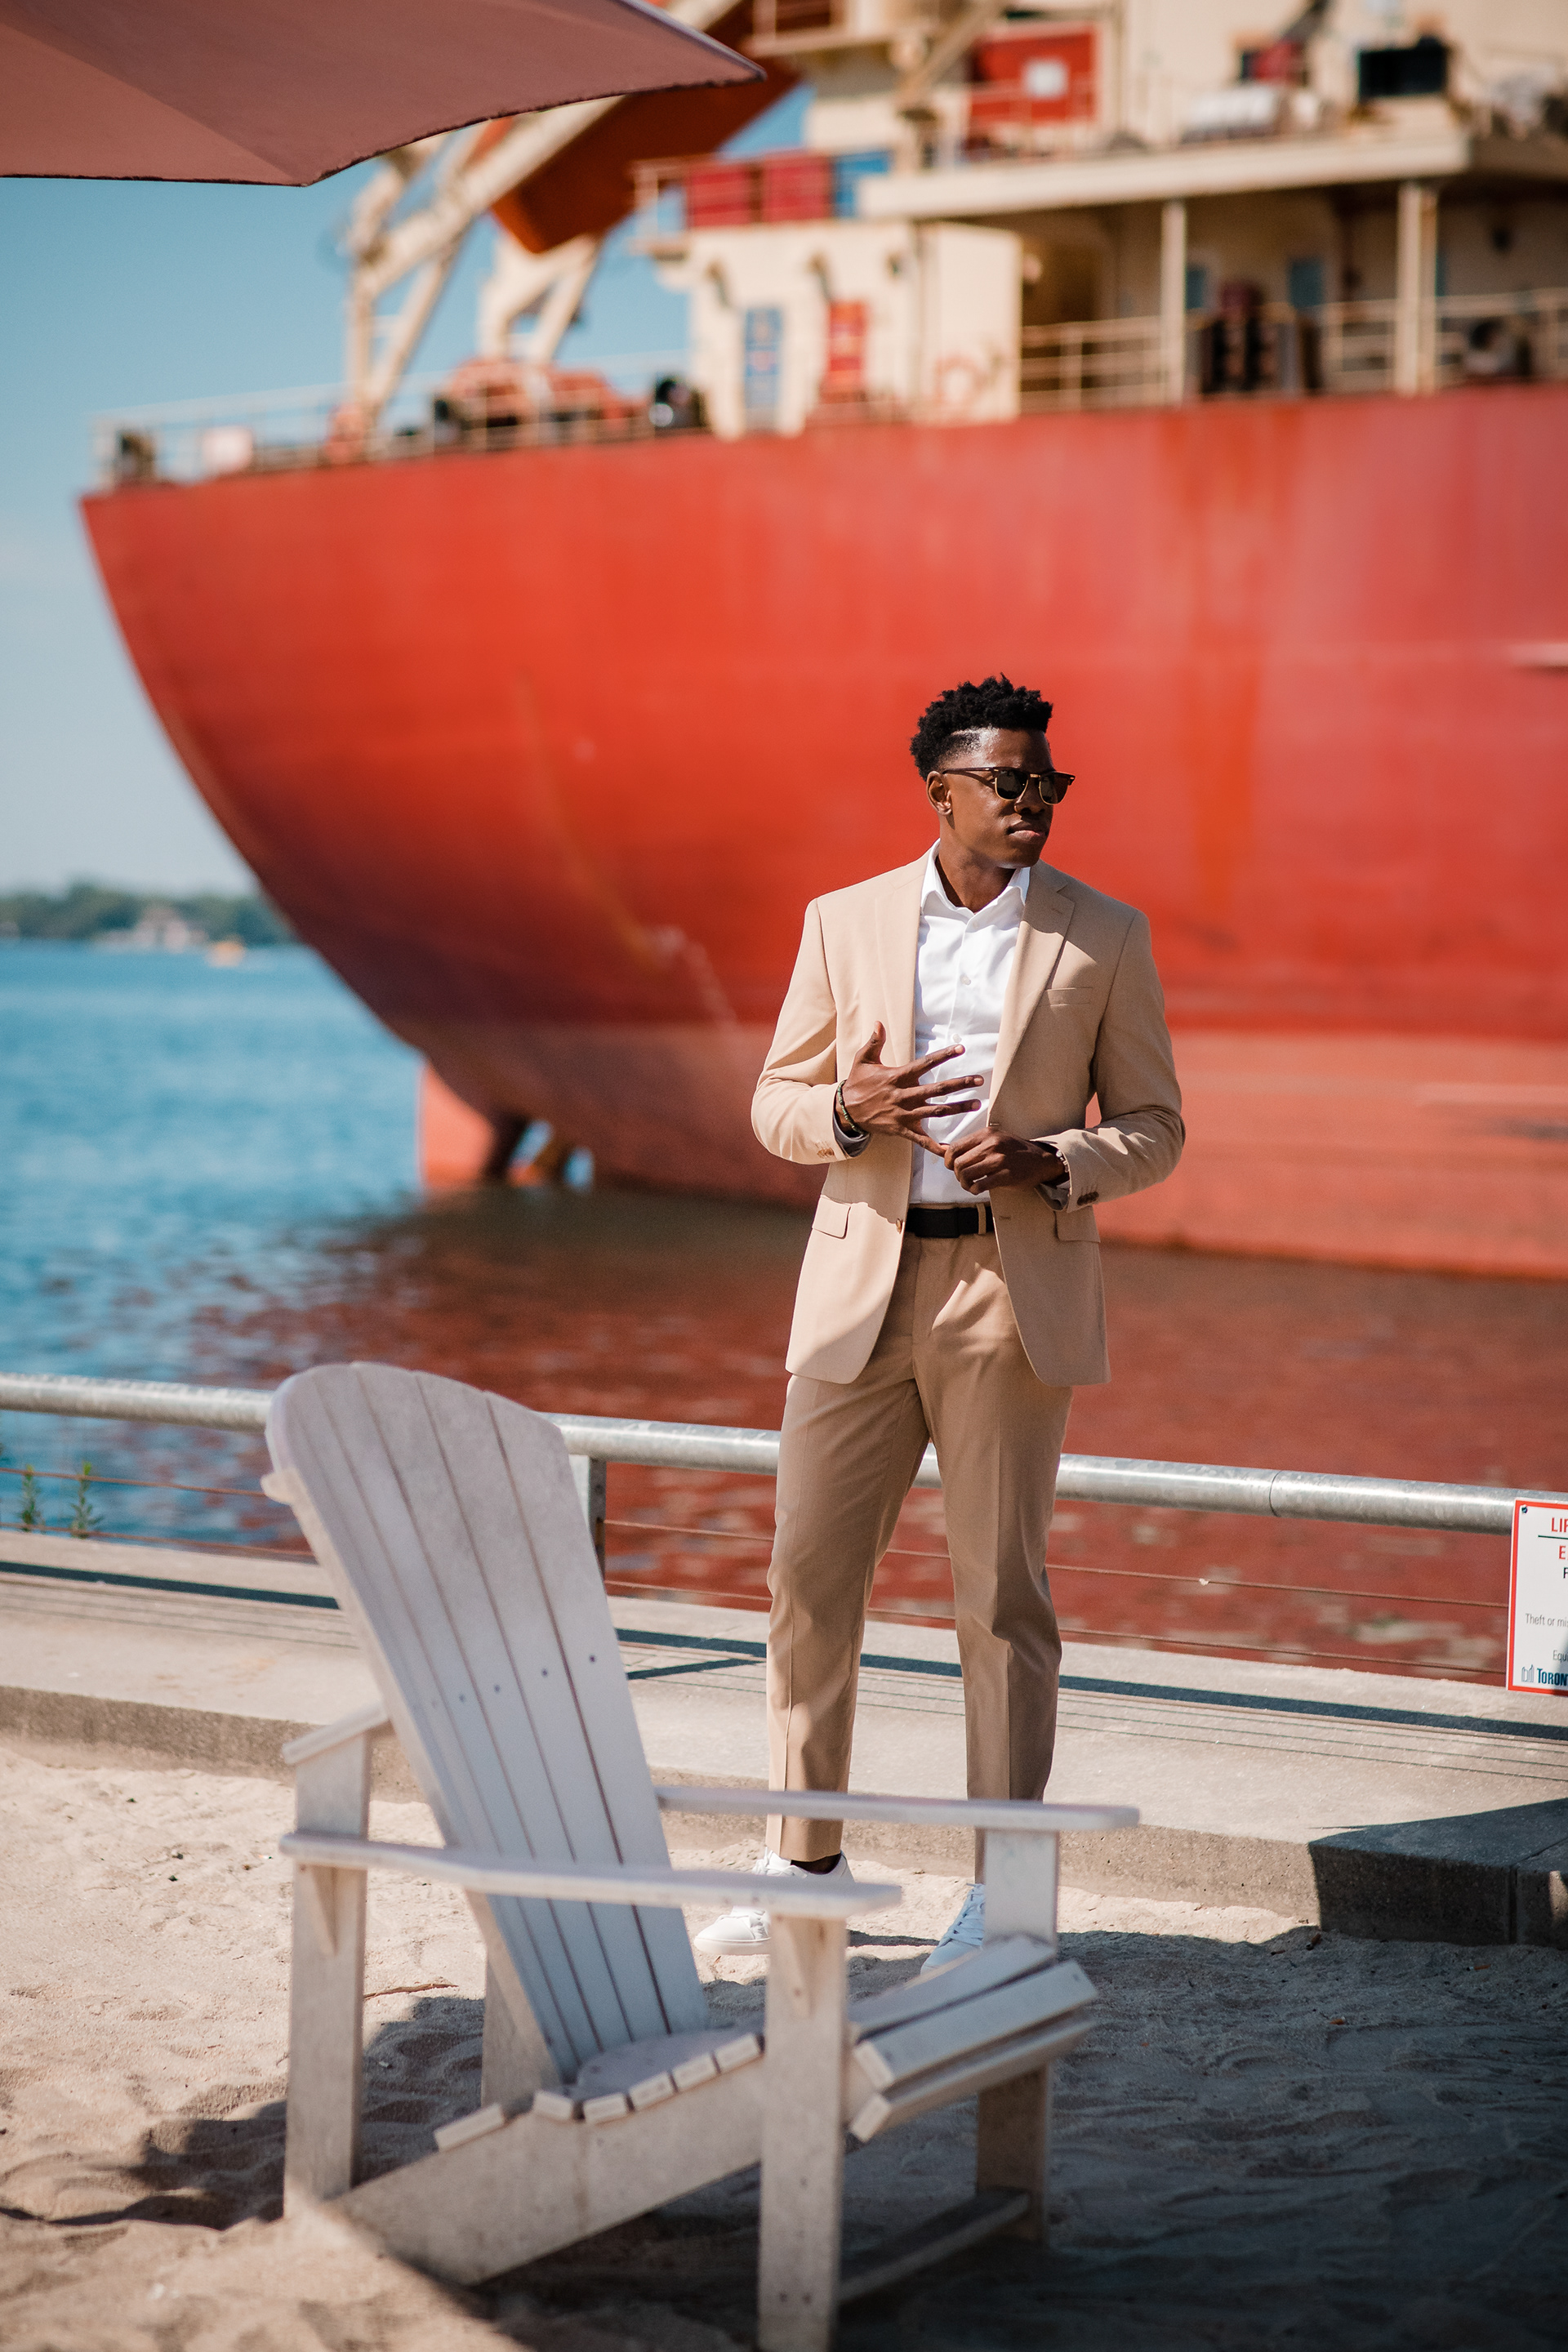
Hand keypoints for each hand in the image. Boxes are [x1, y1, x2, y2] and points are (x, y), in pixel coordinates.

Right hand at [838, 1023, 980, 1153]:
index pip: (925, 1064)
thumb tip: (878, 1022)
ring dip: (958, 1108)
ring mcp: (905, 1114)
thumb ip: (874, 1041)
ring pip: (936, 1111)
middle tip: (979, 1080)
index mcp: (897, 1077)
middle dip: (960, 1084)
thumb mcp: (863, 1060)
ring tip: (976, 1104)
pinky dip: (936, 1147)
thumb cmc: (857, 1084)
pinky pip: (922, 1140)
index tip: (961, 1049)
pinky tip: (951, 1150)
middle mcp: (904, 1096)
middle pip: (937, 1089)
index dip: (943, 1056)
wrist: (845, 1111)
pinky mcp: (902, 1130)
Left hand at [943, 1128, 1065, 1193]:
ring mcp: (999, 1160)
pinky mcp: (1006, 1175)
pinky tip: (978, 1189)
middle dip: (957, 1175)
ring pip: (966, 1175)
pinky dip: (974, 1190)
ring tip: (970, 1185)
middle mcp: (991, 1145)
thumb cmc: (1014, 1150)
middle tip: (963, 1179)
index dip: (948, 1161)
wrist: (1041, 1160)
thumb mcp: (994, 1138)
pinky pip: (980, 1185)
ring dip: (964, 1184)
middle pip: (958, 1163)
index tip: (952, 1167)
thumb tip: (943, 1149)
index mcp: (986, 1134)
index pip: (955, 1147)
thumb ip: (973, 1144)